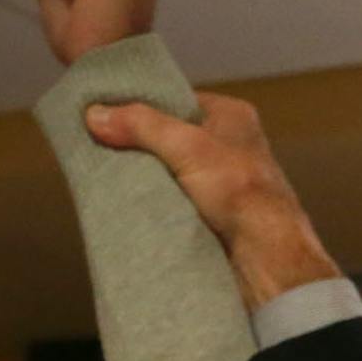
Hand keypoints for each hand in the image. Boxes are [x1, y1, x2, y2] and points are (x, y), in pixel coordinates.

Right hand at [85, 93, 342, 308]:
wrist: (267, 260)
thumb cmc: (240, 193)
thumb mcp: (186, 146)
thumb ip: (141, 126)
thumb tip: (94, 114)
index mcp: (232, 118)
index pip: (177, 101)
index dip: (144, 106)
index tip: (106, 112)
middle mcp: (229, 146)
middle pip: (170, 138)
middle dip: (138, 146)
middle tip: (98, 146)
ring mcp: (221, 184)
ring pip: (170, 173)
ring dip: (144, 178)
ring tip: (103, 175)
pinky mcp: (212, 217)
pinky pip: (174, 203)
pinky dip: (154, 204)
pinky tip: (126, 206)